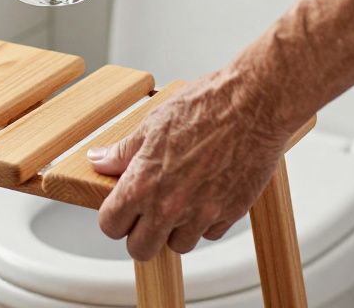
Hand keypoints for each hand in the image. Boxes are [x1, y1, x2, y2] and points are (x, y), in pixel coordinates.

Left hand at [88, 70, 290, 260]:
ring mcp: (202, 213)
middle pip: (141, 249)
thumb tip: (99, 160)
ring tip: (180, 199)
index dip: (114, 217)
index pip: (111, 226)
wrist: (254, 104)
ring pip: (178, 245)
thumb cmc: (205, 106)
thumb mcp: (152, 123)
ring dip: (175, 229)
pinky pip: (211, 233)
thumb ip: (123, 151)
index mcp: (143, 184)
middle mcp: (170, 206)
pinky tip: (207, 193)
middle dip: (140, 233)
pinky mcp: (231, 213)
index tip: (121, 209)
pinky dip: (207, 221)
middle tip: (147, 212)